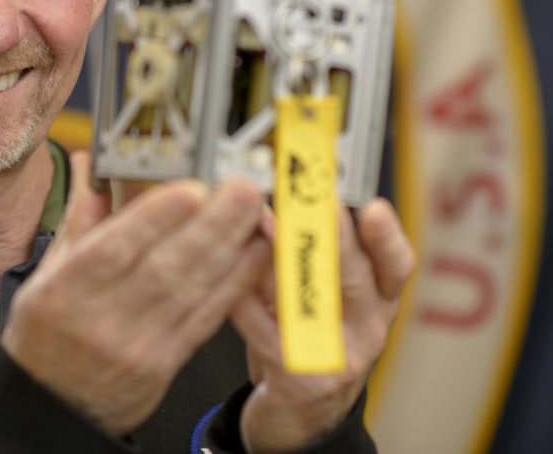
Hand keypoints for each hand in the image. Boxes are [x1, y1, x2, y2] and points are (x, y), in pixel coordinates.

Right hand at [0, 151, 270, 436]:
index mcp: (65, 291)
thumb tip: (90, 166)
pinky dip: (231, 286)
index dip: (154, 219)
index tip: (189, 188)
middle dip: (209, 225)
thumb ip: (77, 221)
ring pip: (190, 291)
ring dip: (229, 249)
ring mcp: (137, 345)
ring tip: (254, 213)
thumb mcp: (44, 277)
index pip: (113, 249)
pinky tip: (252, 257)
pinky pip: (204, 321)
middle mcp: (102, 320)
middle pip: (163, 268)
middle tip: (240, 189)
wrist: (53, 407)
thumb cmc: (43, 338)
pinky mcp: (164, 365)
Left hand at [231, 199, 414, 452]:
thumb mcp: (323, 301)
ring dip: (287, 261)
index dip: (386, 239)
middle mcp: (364, 331)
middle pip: (357, 280)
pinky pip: (268, 334)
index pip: (396, 268)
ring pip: (313, 303)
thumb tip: (272, 205)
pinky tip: (230, 284)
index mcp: (376, 305)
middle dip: (336, 239)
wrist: (300, 420)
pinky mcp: (299, 379)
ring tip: (267, 227)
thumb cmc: (309, 345)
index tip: (374, 208)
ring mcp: (337, 358)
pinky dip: (247, 305)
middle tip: (318, 206)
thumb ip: (305, 257)